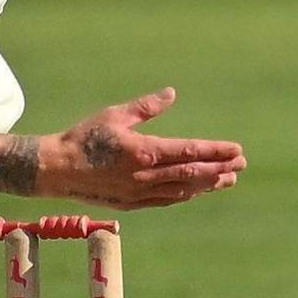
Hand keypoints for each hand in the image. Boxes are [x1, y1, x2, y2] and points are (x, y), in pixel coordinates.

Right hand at [41, 86, 245, 209]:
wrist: (56, 169)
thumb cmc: (84, 137)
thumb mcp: (114, 115)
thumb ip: (145, 107)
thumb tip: (171, 94)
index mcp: (144, 151)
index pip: (190, 152)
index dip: (216, 151)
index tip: (236, 150)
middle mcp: (146, 175)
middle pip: (193, 174)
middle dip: (219, 169)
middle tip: (241, 164)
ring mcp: (139, 193)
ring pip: (182, 191)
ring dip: (207, 185)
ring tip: (227, 180)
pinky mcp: (131, 203)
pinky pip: (165, 200)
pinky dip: (185, 195)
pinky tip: (196, 191)